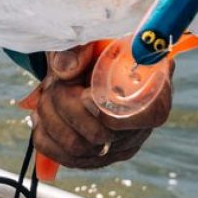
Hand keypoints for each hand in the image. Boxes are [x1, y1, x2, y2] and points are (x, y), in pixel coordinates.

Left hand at [31, 45, 171, 168]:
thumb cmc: (91, 52)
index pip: (151, 115)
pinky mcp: (94, 158)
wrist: (80, 67)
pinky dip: (44, 133)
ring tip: (47, 93)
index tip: (85, 92)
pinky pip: (63, 156)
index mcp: (153, 93)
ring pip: (77, 147)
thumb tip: (65, 70)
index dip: (112, 108)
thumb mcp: (85, 39)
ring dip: (50, 116)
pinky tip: (44, 113)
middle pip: (99, 134)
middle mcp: (139, 127)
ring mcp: (117, 147)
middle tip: (55, 82)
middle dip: (65, 104)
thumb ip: (77, 48)